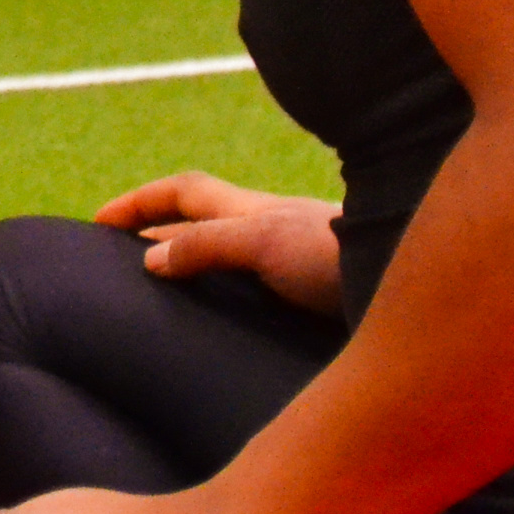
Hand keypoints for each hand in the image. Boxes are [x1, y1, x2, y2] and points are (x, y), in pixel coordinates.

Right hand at [97, 172, 343, 313]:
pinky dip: (230, 294)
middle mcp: (271, 230)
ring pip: (230, 254)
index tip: (96, 222)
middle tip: (123, 260)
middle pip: (202, 221)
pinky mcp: (316, 293)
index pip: (182, 192)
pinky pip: (257, 286)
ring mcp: (295, 260)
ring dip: (195, 263)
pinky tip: (233, 322)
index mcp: (250, 211)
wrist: (416, 274)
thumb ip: (206, 248)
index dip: (138, 202)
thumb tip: (150, 260)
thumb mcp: (264, 244)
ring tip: (168, 294)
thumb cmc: (342, 255)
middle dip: (159, 232)